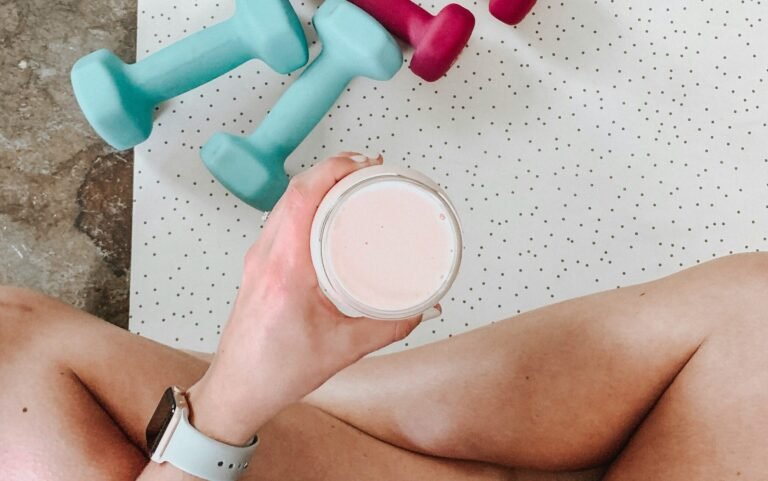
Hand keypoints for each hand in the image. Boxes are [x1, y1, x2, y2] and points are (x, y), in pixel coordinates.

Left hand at [187, 154, 432, 444]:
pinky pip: (280, 219)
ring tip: (349, 182)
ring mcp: (258, 258)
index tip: (363, 164)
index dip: (333, 170)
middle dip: (332, 170)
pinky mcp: (258, 265)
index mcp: (285, 270)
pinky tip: (324, 212)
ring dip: (316, 184)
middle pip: (294, 191)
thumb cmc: (275, 371)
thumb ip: (390, 327)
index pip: (302, 198)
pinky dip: (304, 204)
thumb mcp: (344, 350)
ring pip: (284, 202)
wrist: (239, 387)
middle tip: (366, 169)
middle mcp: (266, 256)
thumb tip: (422, 308)